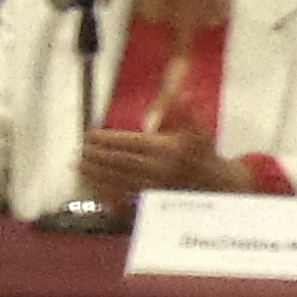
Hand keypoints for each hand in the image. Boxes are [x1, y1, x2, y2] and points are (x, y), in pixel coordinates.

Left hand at [76, 124, 239, 202]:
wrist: (217, 187)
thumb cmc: (205, 155)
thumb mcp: (198, 131)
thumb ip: (186, 113)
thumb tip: (183, 93)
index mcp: (164, 150)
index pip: (128, 143)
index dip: (106, 139)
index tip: (89, 135)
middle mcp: (155, 170)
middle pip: (118, 163)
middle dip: (96, 157)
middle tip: (78, 151)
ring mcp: (151, 188)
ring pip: (117, 181)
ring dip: (96, 175)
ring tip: (78, 168)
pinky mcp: (150, 203)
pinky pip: (124, 199)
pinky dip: (105, 194)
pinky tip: (92, 189)